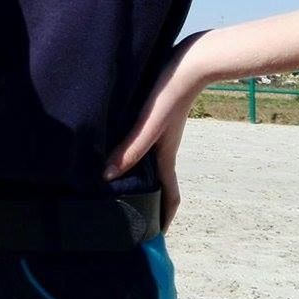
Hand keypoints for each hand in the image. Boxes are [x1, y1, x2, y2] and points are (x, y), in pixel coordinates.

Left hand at [104, 40, 205, 231]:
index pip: (169, 196)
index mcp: (165, 155)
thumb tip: (107, 176)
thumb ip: (129, 149)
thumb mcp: (148, 124)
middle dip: (149, 200)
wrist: (191, 61)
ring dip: (140, 176)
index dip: (165, 218)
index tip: (156, 236)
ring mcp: (163, 132)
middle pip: (158, 182)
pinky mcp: (158, 116)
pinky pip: (146, 142)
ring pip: (151, 162)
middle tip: (130, 212)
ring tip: (120, 183)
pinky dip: (135, 152)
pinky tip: (120, 144)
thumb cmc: (169, 92)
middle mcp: (165, 147)